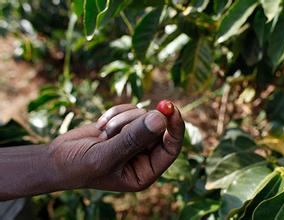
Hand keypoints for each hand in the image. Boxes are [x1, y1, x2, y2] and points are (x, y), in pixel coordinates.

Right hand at [49, 104, 184, 191]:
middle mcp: (144, 155)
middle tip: (112, 131)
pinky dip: (115, 112)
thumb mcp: (105, 156)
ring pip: (143, 114)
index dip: (174, 127)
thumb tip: (160, 119)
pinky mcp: (125, 125)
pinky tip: (100, 126)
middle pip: (158, 127)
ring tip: (103, 135)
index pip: (171, 148)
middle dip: (133, 124)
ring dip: (121, 119)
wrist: (58, 159)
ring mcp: (135, 138)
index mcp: (146, 171)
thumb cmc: (79, 167)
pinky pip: (130, 108)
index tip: (168, 108)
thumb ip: (132, 139)